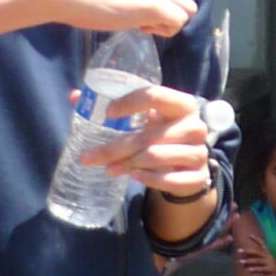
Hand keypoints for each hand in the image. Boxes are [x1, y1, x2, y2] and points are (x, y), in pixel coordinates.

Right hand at [43, 0, 197, 35]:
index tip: (147, 2)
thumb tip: (143, 4)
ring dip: (168, 21)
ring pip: (187, 9)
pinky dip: (165, 30)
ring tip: (143, 24)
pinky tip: (142, 28)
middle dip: (167, 10)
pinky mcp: (156, 4)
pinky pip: (179, 21)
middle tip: (142, 18)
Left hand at [80, 84, 210, 197]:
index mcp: (182, 104)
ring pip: (156, 158)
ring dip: (129, 164)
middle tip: (89, 157)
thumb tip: (75, 96)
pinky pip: (170, 180)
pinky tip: (134, 176)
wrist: (188, 163)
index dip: (130, 102)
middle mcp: (195, 126)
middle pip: (149, 135)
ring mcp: (199, 152)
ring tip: (110, 168)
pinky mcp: (198, 176)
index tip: (108, 113)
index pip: (155, 95)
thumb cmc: (159, 134)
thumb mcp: (145, 118)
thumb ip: (115, 107)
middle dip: (115, 148)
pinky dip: (149, 179)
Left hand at [234, 236, 275, 275]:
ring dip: (248, 261)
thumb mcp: (271, 262)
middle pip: (257, 252)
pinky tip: (249, 270)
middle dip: (247, 251)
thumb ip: (261, 260)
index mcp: (269, 254)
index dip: (257, 239)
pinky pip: (262, 269)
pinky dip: (255, 269)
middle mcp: (269, 257)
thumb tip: (248, 260)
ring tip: (240, 262)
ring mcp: (270, 263)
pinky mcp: (271, 270)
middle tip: (238, 251)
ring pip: (258, 261)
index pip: (263, 244)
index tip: (249, 235)